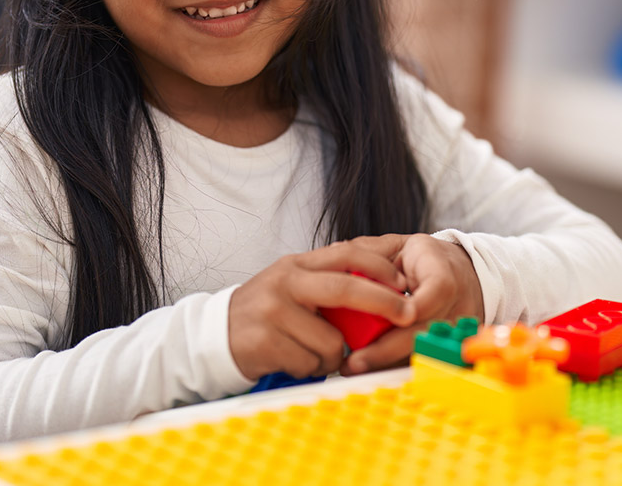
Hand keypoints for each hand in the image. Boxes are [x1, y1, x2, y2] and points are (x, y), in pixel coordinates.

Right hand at [229, 237, 416, 381]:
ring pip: (332, 339)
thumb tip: (383, 288)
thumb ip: (327, 281)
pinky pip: (311, 362)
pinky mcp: (267, 342)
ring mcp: (274, 311)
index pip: (347, 253)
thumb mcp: (293, 285)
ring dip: (333, 355)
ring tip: (313, 352)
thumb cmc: (266, 312)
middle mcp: (285, 282)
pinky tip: (294, 360)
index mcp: (297, 264)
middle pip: (346, 289)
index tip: (404, 284)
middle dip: (383, 303)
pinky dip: (311, 367)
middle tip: (406, 316)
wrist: (215, 336)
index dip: (380, 267)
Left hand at [340, 233, 483, 375]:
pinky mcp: (450, 348)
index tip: (384, 320)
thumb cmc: (430, 260)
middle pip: (422, 333)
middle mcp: (454, 308)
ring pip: (420, 352)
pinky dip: (395, 365)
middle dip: (386, 350)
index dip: (409, 311)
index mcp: (443, 277)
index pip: (431, 296)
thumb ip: (373, 250)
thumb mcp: (405, 246)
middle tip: (354, 362)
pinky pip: (420, 360)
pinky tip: (371, 369)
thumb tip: (338, 251)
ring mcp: (454, 332)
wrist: (467, 275)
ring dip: (386, 363)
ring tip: (354, 368)